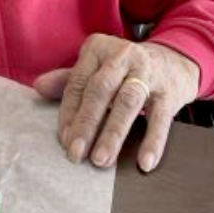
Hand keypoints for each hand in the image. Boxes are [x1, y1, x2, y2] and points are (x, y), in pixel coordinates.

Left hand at [34, 34, 199, 171]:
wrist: (175, 60)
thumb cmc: (126, 69)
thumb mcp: (97, 68)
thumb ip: (68, 79)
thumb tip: (38, 87)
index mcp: (98, 49)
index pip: (78, 83)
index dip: (69, 113)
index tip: (64, 140)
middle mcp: (122, 56)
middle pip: (100, 91)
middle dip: (86, 124)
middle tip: (76, 154)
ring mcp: (148, 72)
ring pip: (127, 102)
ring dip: (112, 133)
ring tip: (101, 160)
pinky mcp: (170, 90)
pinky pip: (161, 118)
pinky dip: (152, 141)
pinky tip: (144, 163)